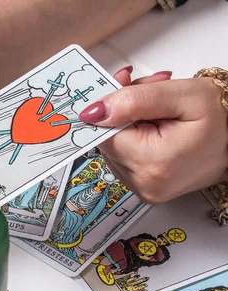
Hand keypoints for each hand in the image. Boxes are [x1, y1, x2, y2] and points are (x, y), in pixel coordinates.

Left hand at [79, 67, 227, 202]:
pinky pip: (125, 158)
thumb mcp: (183, 96)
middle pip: (108, 141)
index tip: (125, 83)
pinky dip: (134, 138)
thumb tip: (94, 112)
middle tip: (149, 88)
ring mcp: (144, 190)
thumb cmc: (224, 118)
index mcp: (151, 165)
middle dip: (121, 112)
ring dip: (128, 124)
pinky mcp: (146, 189)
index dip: (111, 105)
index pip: (104, 133)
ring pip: (114, 149)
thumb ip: (134, 101)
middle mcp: (144, 184)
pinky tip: (156, 125)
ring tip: (159, 108)